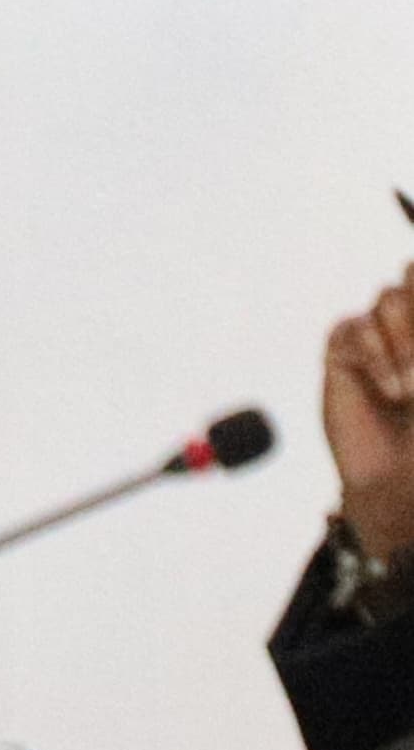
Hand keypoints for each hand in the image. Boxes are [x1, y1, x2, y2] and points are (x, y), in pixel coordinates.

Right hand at [322, 259, 413, 560]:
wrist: (403, 487)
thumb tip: (409, 262)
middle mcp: (412, 328)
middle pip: (411, 279)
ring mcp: (379, 337)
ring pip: (389, 298)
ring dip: (406, 343)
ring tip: (412, 392)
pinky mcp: (343, 352)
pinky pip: (354, 327)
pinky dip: (376, 355)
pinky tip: (390, 391)